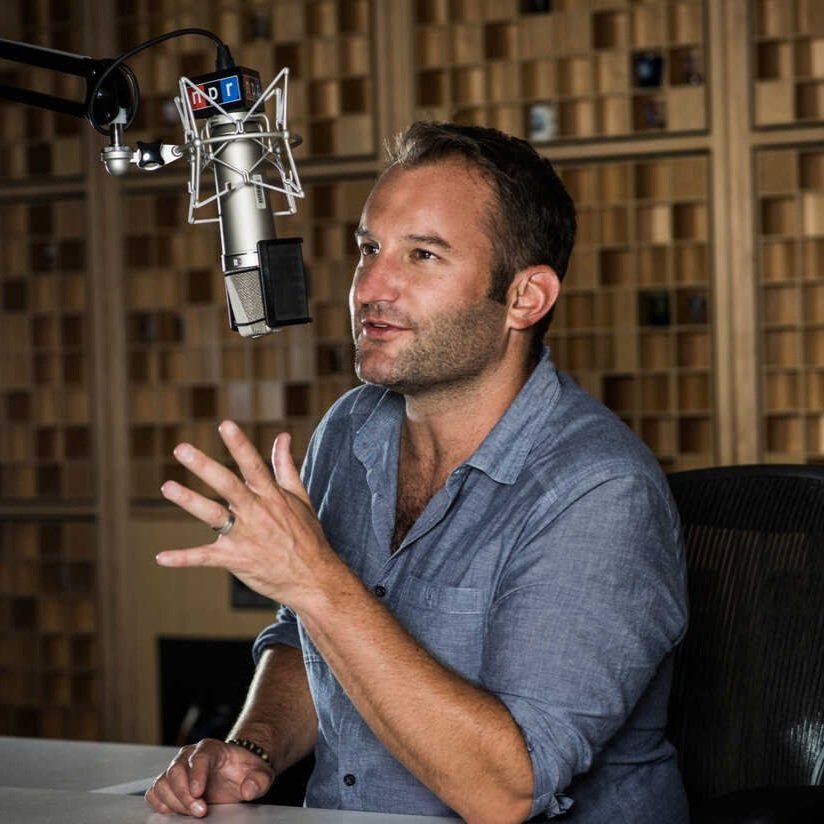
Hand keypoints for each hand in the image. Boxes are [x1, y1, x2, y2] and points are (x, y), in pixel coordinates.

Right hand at [145, 738, 273, 816]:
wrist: (237, 773)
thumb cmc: (245, 771)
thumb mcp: (260, 774)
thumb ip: (258, 781)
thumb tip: (248, 789)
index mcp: (211, 749)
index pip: (199, 757)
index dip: (196, 775)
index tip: (199, 792)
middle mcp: (190, 756)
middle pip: (177, 771)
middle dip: (185, 794)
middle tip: (199, 810)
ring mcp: (177, 769)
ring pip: (163, 782)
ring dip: (173, 801)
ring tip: (190, 813)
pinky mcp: (170, 784)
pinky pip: (155, 791)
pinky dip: (159, 803)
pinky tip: (173, 811)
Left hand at [155, 421, 340, 607]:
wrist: (314, 578)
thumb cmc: (307, 536)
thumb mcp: (300, 498)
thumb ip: (286, 466)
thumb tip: (282, 436)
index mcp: (272, 497)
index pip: (254, 465)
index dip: (239, 445)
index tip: (225, 425)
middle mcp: (257, 513)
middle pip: (228, 485)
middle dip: (204, 466)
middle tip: (182, 449)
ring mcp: (245, 537)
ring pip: (213, 515)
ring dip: (190, 500)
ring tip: (167, 486)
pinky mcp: (235, 559)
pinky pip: (205, 558)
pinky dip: (183, 558)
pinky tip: (161, 558)